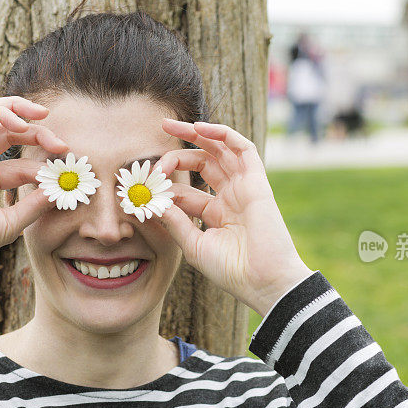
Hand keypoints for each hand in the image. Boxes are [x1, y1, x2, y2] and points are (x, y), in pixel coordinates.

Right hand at [0, 96, 67, 265]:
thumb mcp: (11, 223)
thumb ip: (34, 205)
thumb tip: (59, 189)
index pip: (21, 166)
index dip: (42, 167)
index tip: (63, 174)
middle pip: (10, 135)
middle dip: (38, 134)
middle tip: (62, 145)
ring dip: (19, 109)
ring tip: (43, 116)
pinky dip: (0, 111)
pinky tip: (21, 123)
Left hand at [156, 119, 313, 316]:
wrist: (263, 282)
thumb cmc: (232, 271)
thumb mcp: (194, 246)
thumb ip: (174, 221)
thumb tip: (152, 201)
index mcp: (215, 214)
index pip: (184, 192)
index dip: (164, 186)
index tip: (144, 187)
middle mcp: (229, 197)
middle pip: (201, 164)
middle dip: (177, 152)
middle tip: (154, 145)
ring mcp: (244, 188)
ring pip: (220, 150)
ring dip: (196, 134)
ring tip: (171, 126)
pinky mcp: (257, 182)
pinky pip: (243, 148)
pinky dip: (223, 134)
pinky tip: (200, 128)